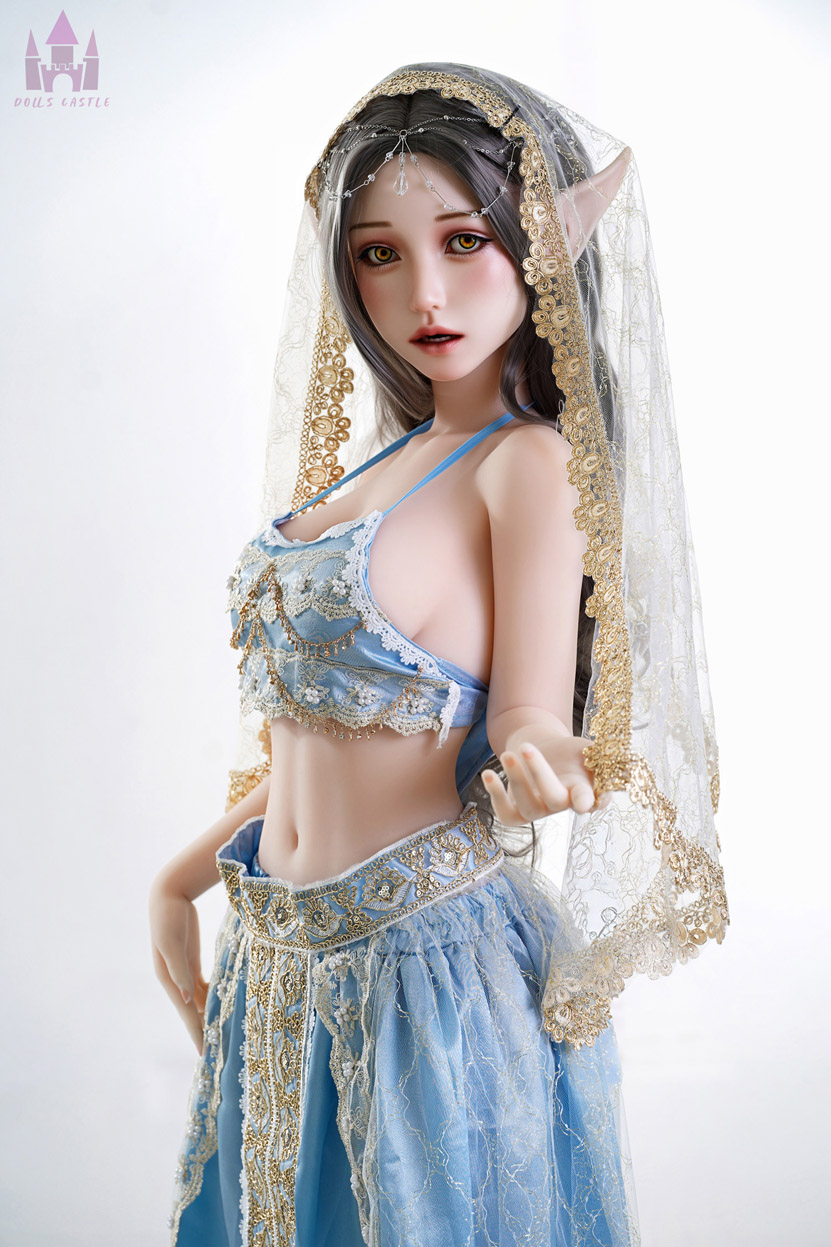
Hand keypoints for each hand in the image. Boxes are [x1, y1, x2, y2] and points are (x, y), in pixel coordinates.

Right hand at [149, 880, 208, 1054]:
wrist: (169, 893)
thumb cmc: (169, 916)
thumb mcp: (171, 942)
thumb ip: (179, 969)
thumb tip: (186, 998)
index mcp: (168, 977)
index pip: (185, 1011)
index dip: (194, 1031)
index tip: (203, 1053)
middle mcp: (175, 978)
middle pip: (191, 1011)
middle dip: (201, 1029)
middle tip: (215, 1052)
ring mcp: (183, 970)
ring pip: (197, 1000)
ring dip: (207, 1015)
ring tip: (220, 1034)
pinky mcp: (191, 961)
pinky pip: (202, 985)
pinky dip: (211, 996)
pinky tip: (221, 1005)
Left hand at [482, 730, 610, 826]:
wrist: (545, 750)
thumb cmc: (571, 753)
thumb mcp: (588, 750)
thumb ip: (601, 758)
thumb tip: (621, 764)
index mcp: (584, 791)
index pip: (587, 799)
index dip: (585, 802)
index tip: (583, 802)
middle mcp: (562, 805)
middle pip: (554, 799)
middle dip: (539, 774)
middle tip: (527, 748)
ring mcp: (539, 811)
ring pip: (528, 805)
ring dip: (516, 779)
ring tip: (507, 754)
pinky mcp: (517, 813)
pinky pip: (505, 814)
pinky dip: (495, 796)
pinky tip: (488, 774)